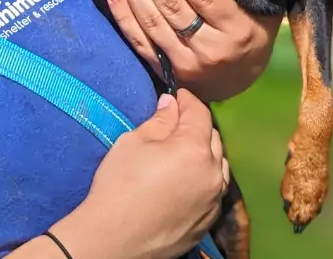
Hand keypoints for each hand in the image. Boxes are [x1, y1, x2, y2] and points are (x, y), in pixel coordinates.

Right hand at [51, 90, 228, 258]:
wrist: (114, 237)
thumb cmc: (121, 183)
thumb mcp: (135, 141)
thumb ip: (160, 120)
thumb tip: (171, 105)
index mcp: (195, 150)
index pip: (200, 113)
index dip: (187, 99)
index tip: (175, 95)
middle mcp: (213, 174)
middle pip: (213, 137)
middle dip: (196, 125)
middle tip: (175, 120)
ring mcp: (213, 201)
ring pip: (218, 165)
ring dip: (204, 151)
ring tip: (182, 148)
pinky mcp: (207, 222)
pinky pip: (213, 190)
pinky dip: (204, 176)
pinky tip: (185, 177)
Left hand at [107, 0, 281, 101]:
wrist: (242, 78)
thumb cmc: (250, 28)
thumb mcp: (254, 5)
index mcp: (237, 27)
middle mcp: (211, 49)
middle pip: (172, 7)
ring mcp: (186, 63)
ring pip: (153, 23)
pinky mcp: (167, 72)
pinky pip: (141, 43)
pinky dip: (125, 18)